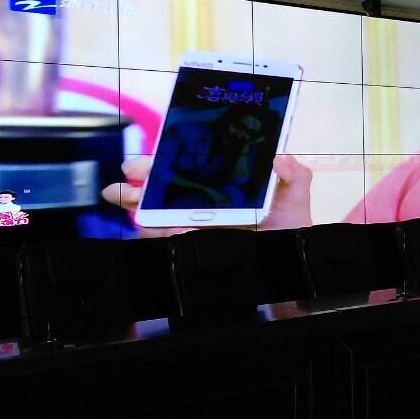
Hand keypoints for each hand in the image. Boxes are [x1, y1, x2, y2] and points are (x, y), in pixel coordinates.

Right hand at [101, 155, 312, 236]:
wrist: (294, 260)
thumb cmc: (291, 226)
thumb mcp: (295, 195)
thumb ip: (294, 174)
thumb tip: (281, 158)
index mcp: (222, 185)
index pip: (187, 167)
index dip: (164, 162)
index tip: (144, 162)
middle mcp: (204, 204)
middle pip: (165, 190)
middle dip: (139, 184)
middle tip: (124, 181)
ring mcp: (197, 227)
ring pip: (158, 214)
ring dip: (138, 206)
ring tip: (124, 198)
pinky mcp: (197, 247)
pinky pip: (171, 241)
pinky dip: (160, 233)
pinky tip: (154, 227)